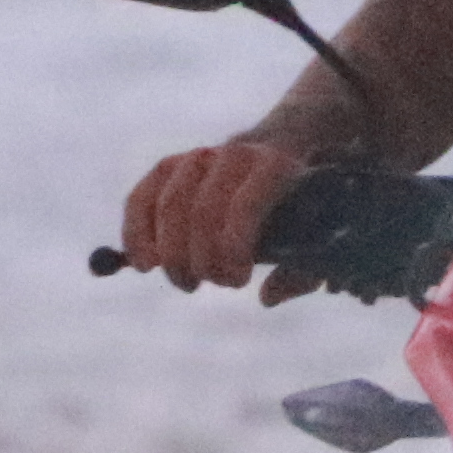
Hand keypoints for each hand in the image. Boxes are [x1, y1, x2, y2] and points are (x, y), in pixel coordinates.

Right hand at [117, 142, 314, 294]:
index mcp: (275, 166)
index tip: (238, 280)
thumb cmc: (299, 208)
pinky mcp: (168, 167)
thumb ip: (301, 271)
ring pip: (168, 206)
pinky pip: (141, 199)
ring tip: (187, 284)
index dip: (235, 245)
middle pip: (203, 209)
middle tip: (213, 284)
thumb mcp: (317, 237)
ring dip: (171, 255)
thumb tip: (266, 297)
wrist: (277, 155)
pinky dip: (136, 234)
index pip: (246, 203)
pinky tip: (143, 265)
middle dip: (203, 258)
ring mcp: (197, 158)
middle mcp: (233, 154)